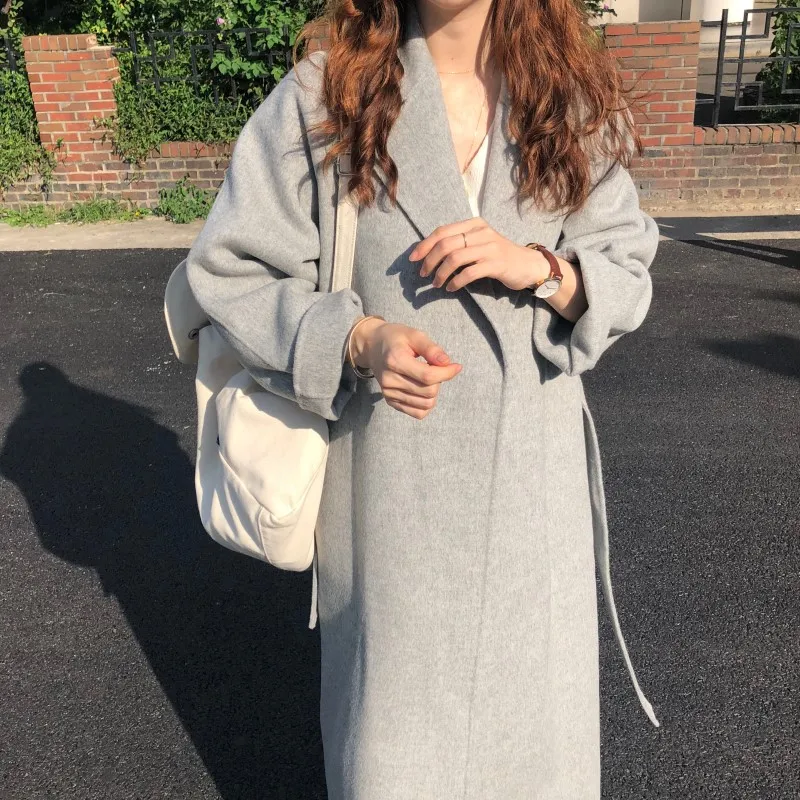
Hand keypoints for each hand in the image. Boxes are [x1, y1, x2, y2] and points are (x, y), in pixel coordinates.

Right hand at [350, 319, 461, 419]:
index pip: (428, 376)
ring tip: (426, 377)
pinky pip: (418, 413)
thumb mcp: (414, 335)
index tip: (456, 366)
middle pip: (429, 392)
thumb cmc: (396, 338)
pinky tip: (422, 389)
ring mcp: (389, 393)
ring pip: (426, 404)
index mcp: (395, 361)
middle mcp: (390, 380)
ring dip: (433, 392)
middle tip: (433, 367)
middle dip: (439, 380)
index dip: (447, 373)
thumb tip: (447, 363)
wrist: (373, 347)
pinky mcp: (391, 402)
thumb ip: (431, 349)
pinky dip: (426, 403)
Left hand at [409, 217, 549, 292]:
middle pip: (445, 244)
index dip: (424, 245)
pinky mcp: (496, 264)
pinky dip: (455, 282)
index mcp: (473, 224)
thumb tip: (430, 253)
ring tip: (436, 284)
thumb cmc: (499, 256)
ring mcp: (489, 247)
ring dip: (440, 273)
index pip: (442, 231)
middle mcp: (481, 232)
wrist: (528, 265)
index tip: (412, 259)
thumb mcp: (479, 243)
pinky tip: (451, 288)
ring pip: (454, 258)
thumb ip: (459, 243)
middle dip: (429, 260)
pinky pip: (468, 273)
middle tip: (423, 274)